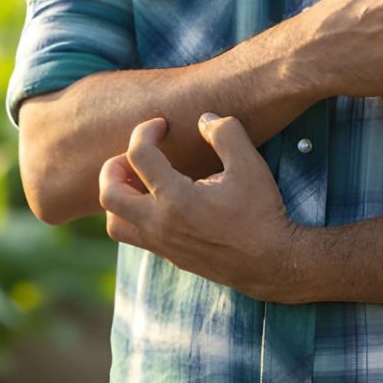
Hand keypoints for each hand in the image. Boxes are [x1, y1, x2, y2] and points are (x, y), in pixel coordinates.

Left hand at [98, 113, 306, 301]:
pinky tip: (157, 200)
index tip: (162, 125)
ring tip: (138, 180)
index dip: (145, 131)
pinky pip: (132, 236)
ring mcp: (161, 244)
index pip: (138, 155)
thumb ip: (225, 133)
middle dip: (114, 166)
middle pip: (109, 193)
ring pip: (114, 222)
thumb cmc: (262, 212)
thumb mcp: (249, 165)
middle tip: (136, 154)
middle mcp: (160, 225)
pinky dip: (131, 215)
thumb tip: (203, 119)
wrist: (273, 263)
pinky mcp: (168, 255)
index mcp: (176, 199)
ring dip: (117, 196)